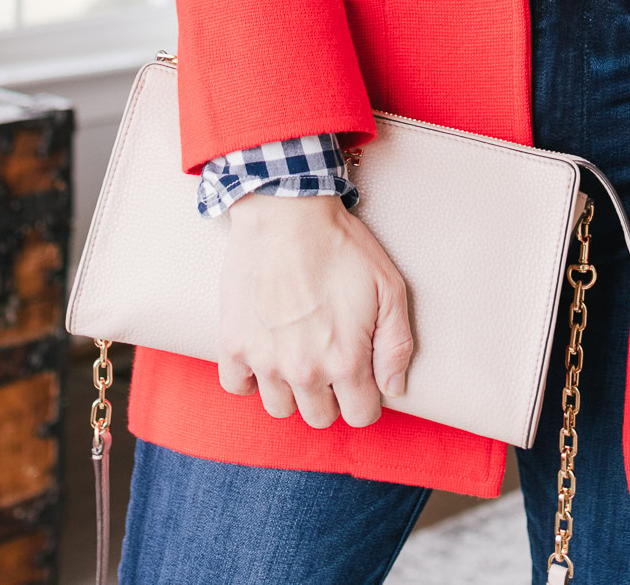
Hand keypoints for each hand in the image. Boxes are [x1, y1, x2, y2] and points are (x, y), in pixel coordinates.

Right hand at [217, 193, 413, 428]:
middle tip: (329, 358)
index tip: (360, 373)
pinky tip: (264, 352)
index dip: (366, 396)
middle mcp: (303, 371)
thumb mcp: (389, 287)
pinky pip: (237, 386)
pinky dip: (249, 376)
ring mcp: (264, 360)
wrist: (285, 211)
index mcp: (345, 361)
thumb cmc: (340, 245)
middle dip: (330, 395)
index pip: (361, 416)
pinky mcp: (233, 343)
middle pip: (319, 417)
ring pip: (279, 408)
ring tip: (297, 354)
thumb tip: (393, 388)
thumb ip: (396, 344)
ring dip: (291, 389)